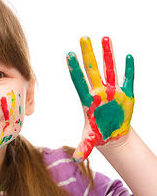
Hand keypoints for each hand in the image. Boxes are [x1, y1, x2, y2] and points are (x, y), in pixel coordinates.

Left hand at [66, 36, 134, 162]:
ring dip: (107, 54)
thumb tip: (76, 158)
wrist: (112, 134)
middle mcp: (99, 92)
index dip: (74, 69)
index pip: (79, 81)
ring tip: (105, 38)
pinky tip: (127, 55)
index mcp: (88, 100)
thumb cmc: (98, 134)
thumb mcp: (90, 141)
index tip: (68, 55)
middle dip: (88, 54)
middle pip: (92, 70)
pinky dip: (128, 69)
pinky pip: (128, 79)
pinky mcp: (126, 94)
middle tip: (83, 38)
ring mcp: (113, 91)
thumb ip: (84, 147)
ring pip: (109, 69)